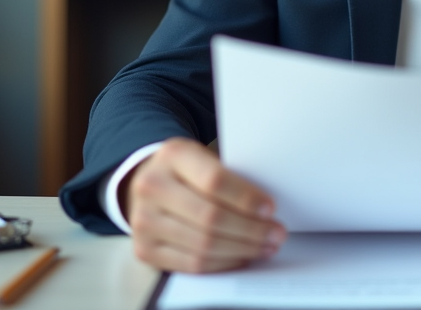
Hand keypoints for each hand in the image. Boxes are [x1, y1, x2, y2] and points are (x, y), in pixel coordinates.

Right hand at [123, 137, 286, 272]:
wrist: (147, 181)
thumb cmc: (186, 170)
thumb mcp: (203, 157)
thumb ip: (228, 176)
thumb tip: (266, 209)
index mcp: (172, 155)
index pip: (214, 181)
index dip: (246, 198)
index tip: (270, 208)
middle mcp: (152, 187)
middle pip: (210, 217)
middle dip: (251, 230)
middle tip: (276, 234)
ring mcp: (144, 221)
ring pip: (203, 245)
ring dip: (242, 249)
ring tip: (265, 247)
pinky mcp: (145, 249)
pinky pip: (192, 264)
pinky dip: (223, 263)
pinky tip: (241, 256)